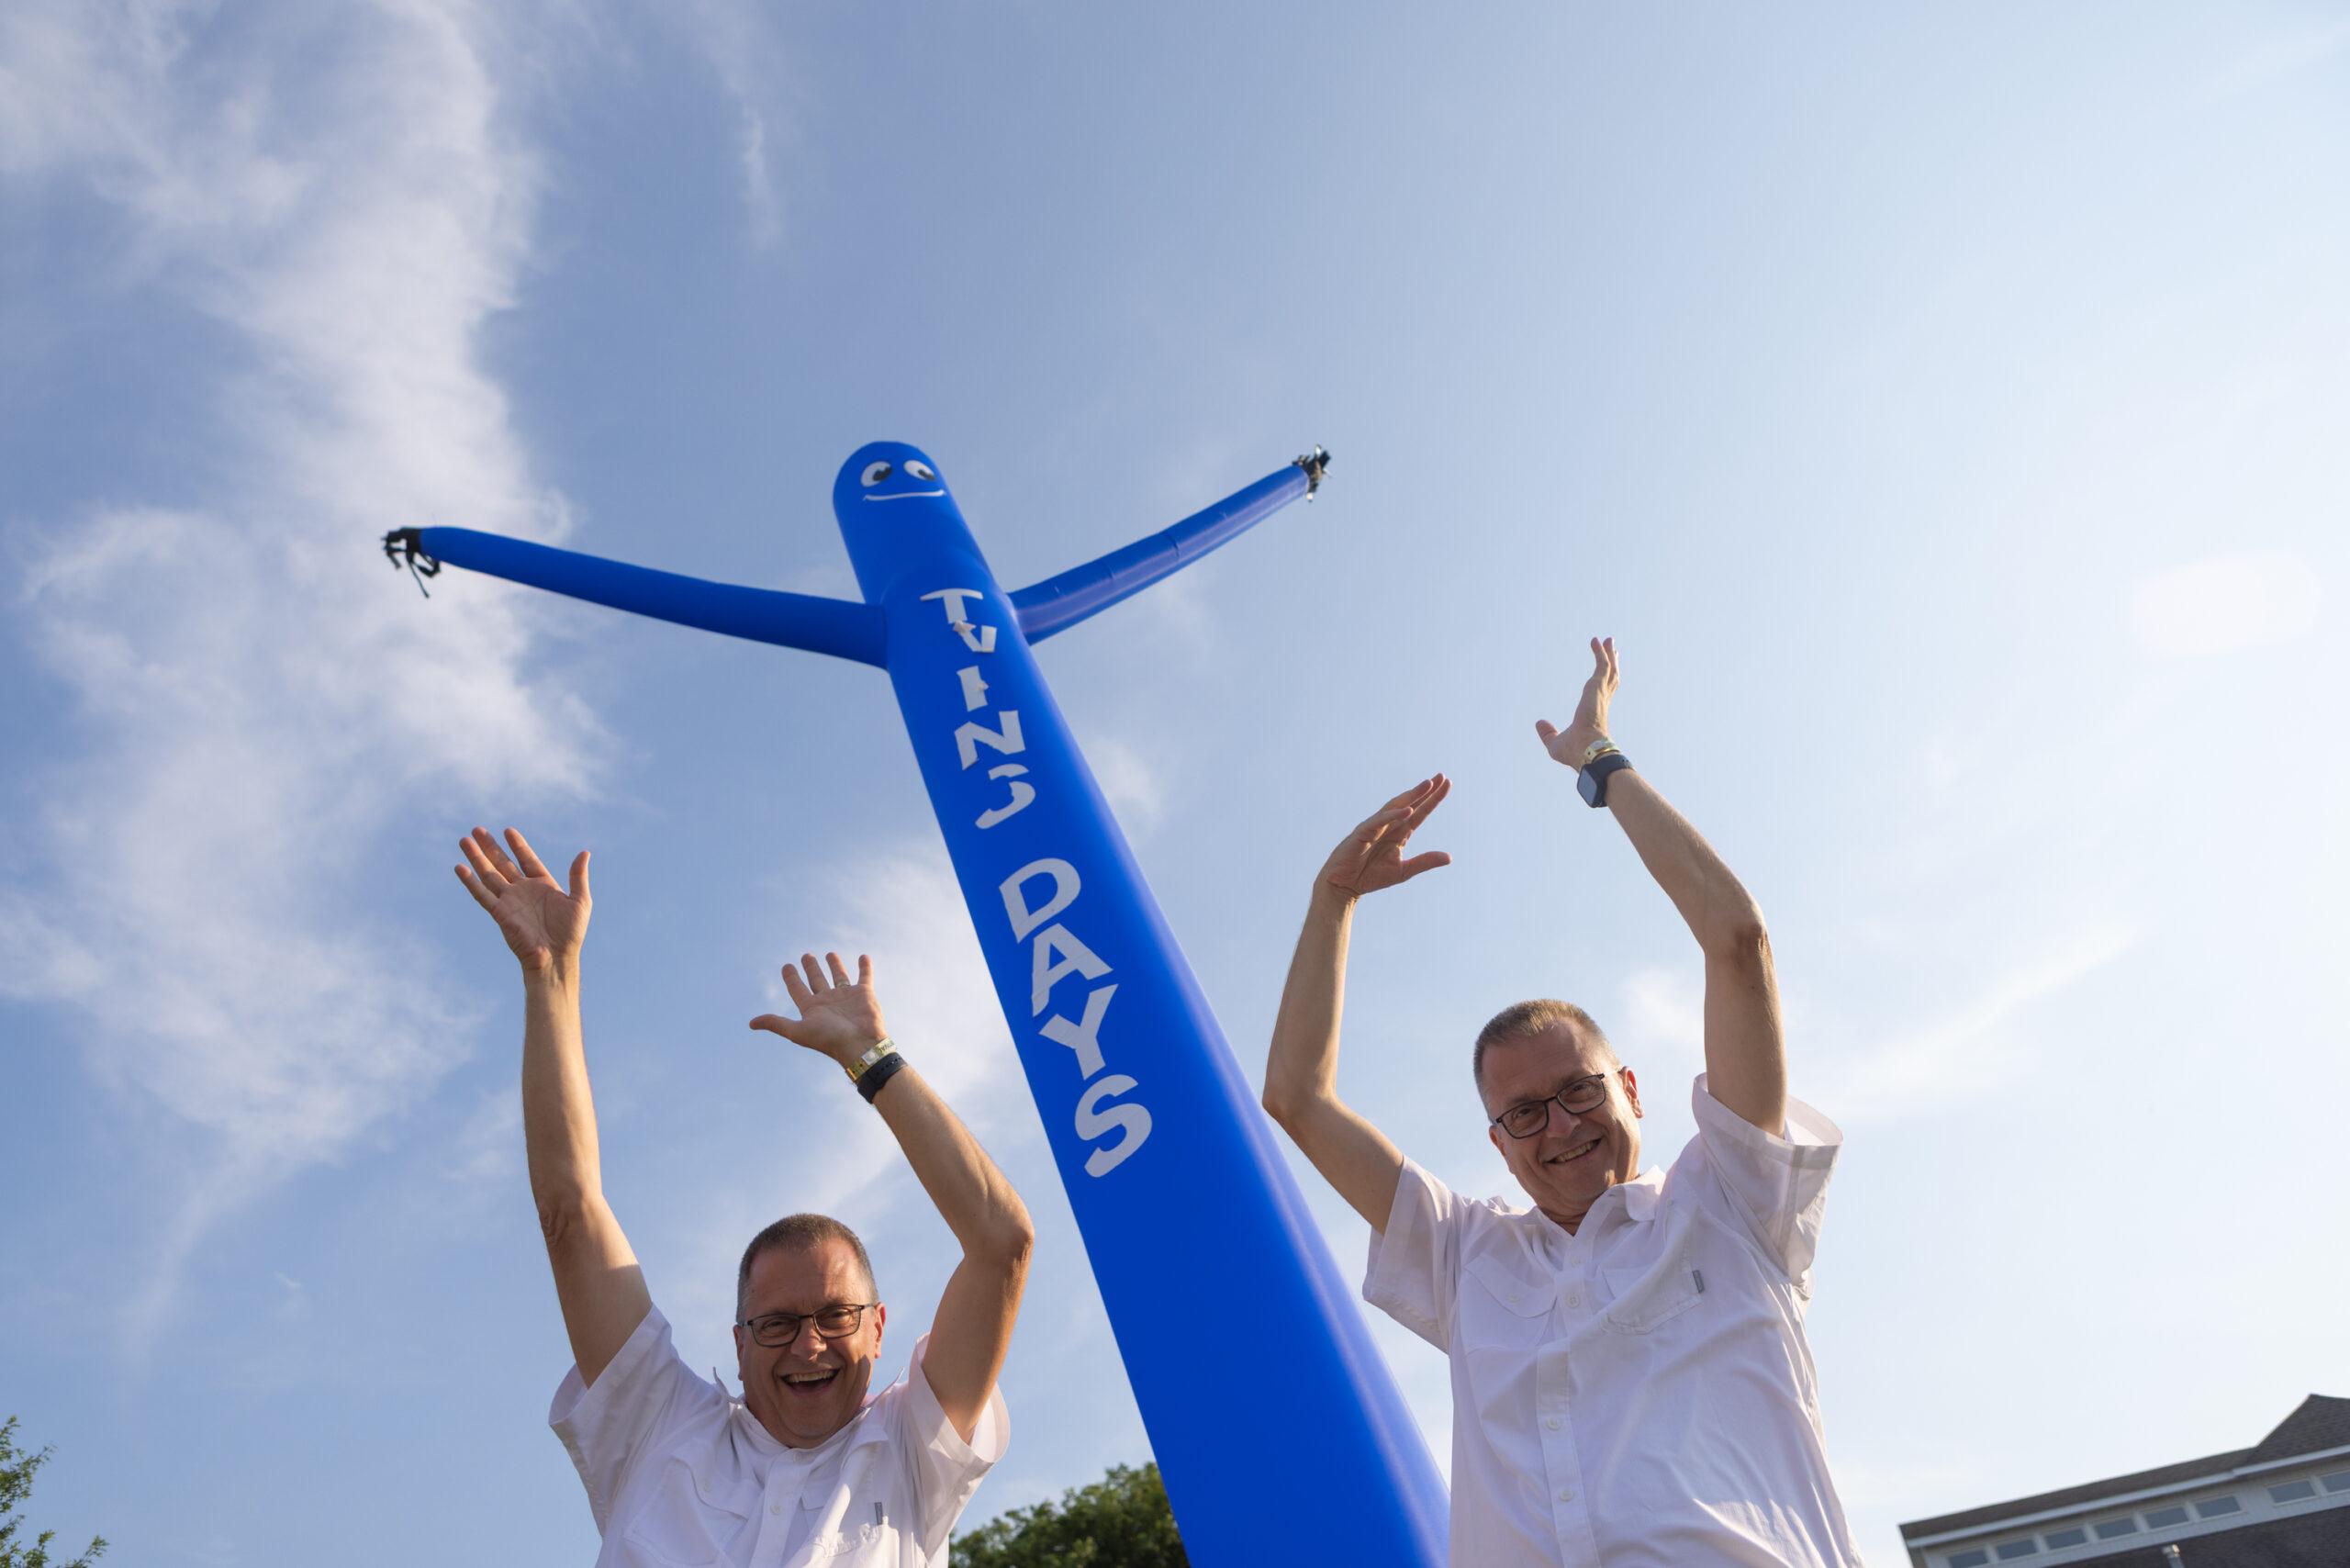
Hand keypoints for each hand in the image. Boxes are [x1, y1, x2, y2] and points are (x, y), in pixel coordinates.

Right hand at [455, 827, 589, 974]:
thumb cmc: (571, 933)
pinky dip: (470, 881)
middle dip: (490, 847)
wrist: (556, 957)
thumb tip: (584, 852)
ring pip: (489, 874)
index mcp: (543, 885)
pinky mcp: (500, 913)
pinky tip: (460, 867)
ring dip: (476, 858)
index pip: (527, 859)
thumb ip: (578, 876)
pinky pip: (482, 895)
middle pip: (502, 863)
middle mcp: (523, 890)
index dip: (517, 845)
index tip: (508, 830)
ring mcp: (510, 901)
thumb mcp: (580, 900)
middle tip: (477, 829)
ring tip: (464, 840)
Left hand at [751, 953, 888, 1067]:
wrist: (860, 1045)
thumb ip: (776, 1024)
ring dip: (835, 966)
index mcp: (812, 1008)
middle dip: (811, 968)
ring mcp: (846, 997)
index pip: (797, 989)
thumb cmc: (828, 1039)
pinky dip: (864, 967)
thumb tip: (751, 1023)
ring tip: (830, 954)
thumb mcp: (798, 1031)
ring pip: (839, 977)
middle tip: (806, 956)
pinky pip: (864, 976)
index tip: (786, 966)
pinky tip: (863, 957)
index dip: (791, 977)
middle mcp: (828, 1001)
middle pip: (817, 980)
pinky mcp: (864, 994)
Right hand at [1318, 776, 1452, 902]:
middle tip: (1441, 776)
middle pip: (1410, 804)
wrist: (1345, 886)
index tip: (1447, 784)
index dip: (1433, 799)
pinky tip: (1407, 810)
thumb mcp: (1403, 871)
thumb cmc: (1371, 877)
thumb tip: (1449, 857)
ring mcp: (1375, 827)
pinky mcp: (1362, 833)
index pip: (1420, 812)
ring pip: (1395, 807)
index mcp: (1399, 833)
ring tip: (1427, 784)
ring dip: (1412, 795)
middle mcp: (1389, 826)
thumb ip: (1424, 862)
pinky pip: (1379, 821)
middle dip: (1425, 791)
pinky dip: (1392, 815)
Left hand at [1536, 636, 1618, 769]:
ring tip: (1607, 640)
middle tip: (1612, 649)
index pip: (1603, 694)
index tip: (1604, 672)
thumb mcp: (1555, 743)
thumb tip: (1539, 723)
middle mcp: (1601, 702)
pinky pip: (1601, 665)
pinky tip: (1594, 641)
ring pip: (1608, 669)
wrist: (1587, 752)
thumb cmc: (1575, 752)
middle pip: (1610, 678)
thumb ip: (1548, 733)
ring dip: (1607, 654)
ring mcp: (1601, 695)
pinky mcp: (1598, 688)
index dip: (1605, 682)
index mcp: (1595, 714)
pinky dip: (1599, 652)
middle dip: (1611, 662)